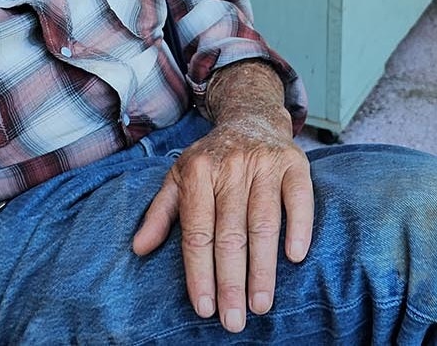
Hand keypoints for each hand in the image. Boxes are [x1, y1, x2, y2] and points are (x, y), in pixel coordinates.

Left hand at [131, 80, 312, 332]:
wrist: (251, 116)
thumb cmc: (212, 158)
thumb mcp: (178, 177)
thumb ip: (160, 213)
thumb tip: (138, 248)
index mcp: (197, 173)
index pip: (197, 233)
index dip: (200, 273)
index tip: (204, 308)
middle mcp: (230, 167)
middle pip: (230, 234)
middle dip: (231, 282)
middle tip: (234, 320)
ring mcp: (263, 164)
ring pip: (263, 223)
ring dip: (263, 268)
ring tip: (261, 304)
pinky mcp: (294, 163)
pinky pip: (298, 199)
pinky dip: (298, 227)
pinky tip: (294, 257)